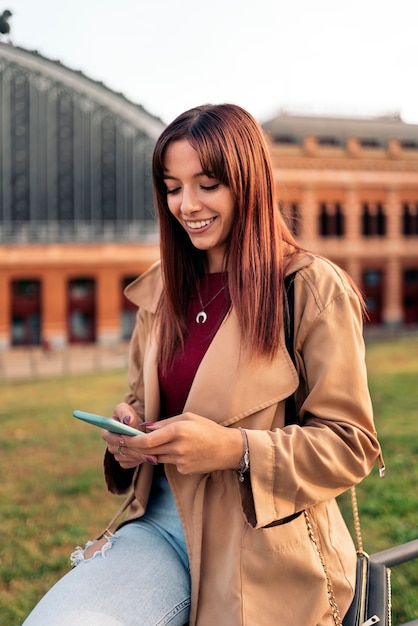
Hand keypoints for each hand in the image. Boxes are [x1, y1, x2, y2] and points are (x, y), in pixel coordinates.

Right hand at [102, 402, 157, 467]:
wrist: (139, 426)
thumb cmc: (130, 416)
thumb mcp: (127, 410)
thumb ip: (126, 413)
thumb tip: (128, 419)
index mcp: (107, 430)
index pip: (106, 436)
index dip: (115, 439)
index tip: (124, 439)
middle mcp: (110, 443)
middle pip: (116, 449)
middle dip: (131, 449)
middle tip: (145, 449)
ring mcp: (116, 453)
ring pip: (124, 457)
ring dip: (136, 455)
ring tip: (152, 454)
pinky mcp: (123, 461)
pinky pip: (128, 463)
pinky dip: (137, 460)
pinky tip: (148, 456)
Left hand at [109, 413, 243, 474]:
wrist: (228, 449)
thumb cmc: (208, 428)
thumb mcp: (188, 417)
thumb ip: (165, 423)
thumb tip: (145, 428)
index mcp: (178, 431)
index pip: (147, 440)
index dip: (132, 441)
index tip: (121, 438)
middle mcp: (178, 448)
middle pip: (147, 451)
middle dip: (133, 448)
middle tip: (122, 444)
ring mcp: (181, 461)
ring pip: (156, 457)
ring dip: (149, 452)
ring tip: (146, 444)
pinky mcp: (183, 470)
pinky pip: (168, 463)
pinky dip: (166, 456)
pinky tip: (177, 451)